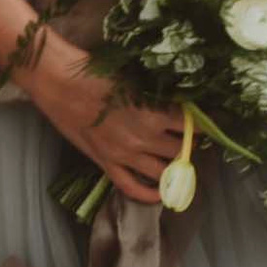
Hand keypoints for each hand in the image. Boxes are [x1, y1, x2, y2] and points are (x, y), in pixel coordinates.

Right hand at [20, 31, 189, 207]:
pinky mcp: (106, 164)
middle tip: (191, 141)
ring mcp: (125, 155)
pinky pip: (132, 187)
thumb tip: (178, 103)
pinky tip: (160, 193)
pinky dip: (149, 194)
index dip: (202, 126)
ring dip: (174, 168)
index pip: (191, 126)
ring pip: (163, 173)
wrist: (59, 82)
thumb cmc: (95, 72)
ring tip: (178, 161)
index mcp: (154, 113)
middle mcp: (144, 138)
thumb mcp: (135, 79)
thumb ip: (157, 96)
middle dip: (189, 147)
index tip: (206, 124)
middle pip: (180, 151)